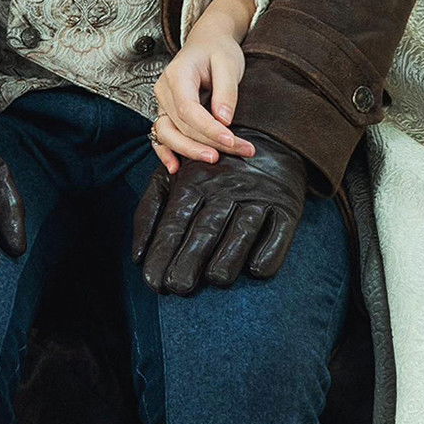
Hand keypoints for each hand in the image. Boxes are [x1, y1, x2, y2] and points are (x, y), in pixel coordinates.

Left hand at [131, 131, 314, 296]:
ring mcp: (258, 197)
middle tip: (178, 287)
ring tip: (215, 280)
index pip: (174, 222)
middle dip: (189, 261)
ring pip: (241, 232)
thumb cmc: (209, 168)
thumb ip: (149, 212)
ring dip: (228, 259)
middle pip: (205, 230)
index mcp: (194, 182)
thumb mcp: (172, 177)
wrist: (266, 137)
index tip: (154, 282)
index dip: (162, 253)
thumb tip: (137, 256)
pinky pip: (279, 232)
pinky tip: (256, 269)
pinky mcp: (286, 206)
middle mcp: (226, 189)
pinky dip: (269, 252)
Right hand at [151, 0, 255, 172]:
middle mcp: (164, 90)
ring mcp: (162, 103)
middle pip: (181, 125)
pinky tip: (175, 168)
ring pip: (168, 134)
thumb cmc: (218, 51)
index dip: (209, 129)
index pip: (188, 109)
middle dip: (210, 142)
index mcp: (177, 74)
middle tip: (240, 150)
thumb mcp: (228, 63)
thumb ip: (226, 91)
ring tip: (215, 160)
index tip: (231, 140)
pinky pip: (160, 136)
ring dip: (190, 151)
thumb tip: (224, 120)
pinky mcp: (166, 113)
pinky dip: (165, 153)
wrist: (207, 43)